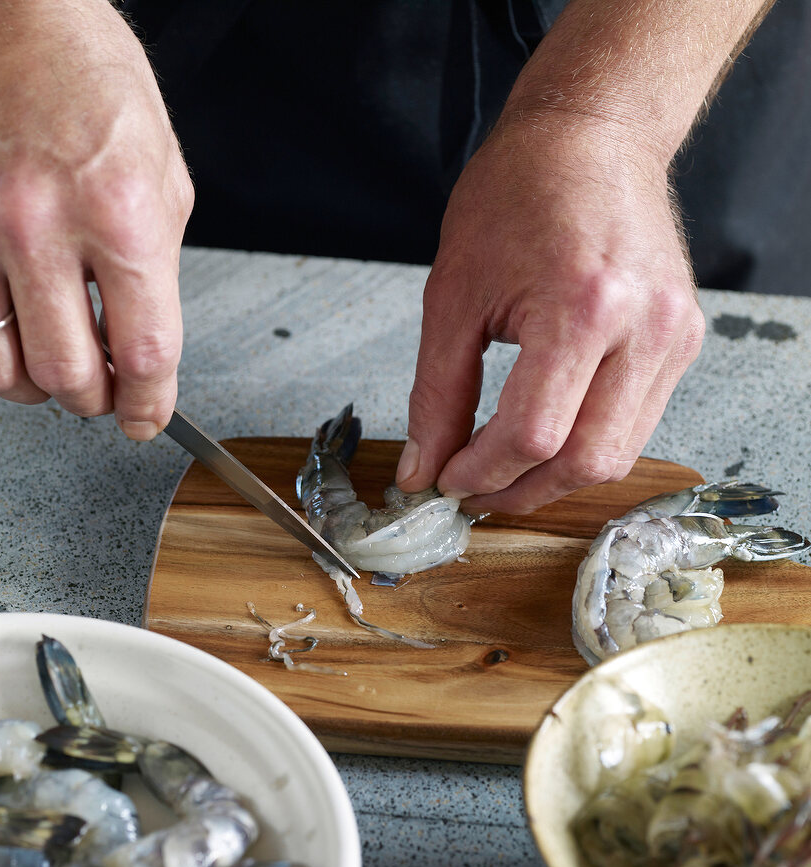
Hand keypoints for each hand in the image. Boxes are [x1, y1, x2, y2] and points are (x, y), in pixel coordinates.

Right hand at [0, 0, 193, 438]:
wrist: (17, 14)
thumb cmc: (95, 82)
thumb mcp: (165, 178)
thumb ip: (156, 271)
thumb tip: (144, 346)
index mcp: (122, 214)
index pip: (145, 353)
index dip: (150, 405)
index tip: (148, 419)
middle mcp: (43, 224)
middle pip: (67, 375)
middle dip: (95, 399)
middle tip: (106, 389)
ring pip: (0, 367)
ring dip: (37, 383)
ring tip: (58, 358)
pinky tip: (17, 327)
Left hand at [396, 111, 704, 513]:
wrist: (594, 134)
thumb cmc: (520, 192)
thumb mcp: (453, 294)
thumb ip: (437, 394)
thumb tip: (423, 469)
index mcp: (583, 306)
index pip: (531, 435)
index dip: (480, 473)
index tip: (444, 480)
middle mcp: (644, 327)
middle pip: (585, 462)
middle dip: (519, 491)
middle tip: (471, 489)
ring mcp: (674, 336)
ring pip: (617, 455)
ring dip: (554, 478)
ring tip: (502, 468)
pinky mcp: (684, 341)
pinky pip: (634, 423)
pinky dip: (585, 444)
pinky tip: (546, 434)